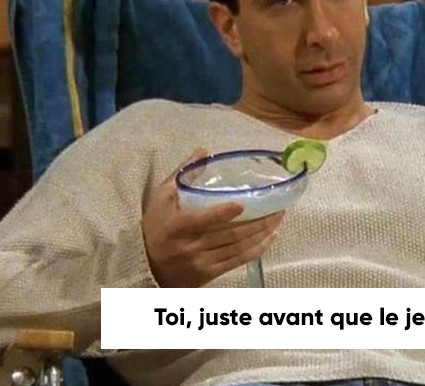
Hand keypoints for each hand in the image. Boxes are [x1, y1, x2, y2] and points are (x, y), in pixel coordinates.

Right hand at [141, 148, 283, 286]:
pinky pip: (239, 261)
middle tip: (278, 207)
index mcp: (178, 225)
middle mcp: (191, 245)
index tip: (242, 204)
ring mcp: (202, 261)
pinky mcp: (210, 273)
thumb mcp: (161, 199)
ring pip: (238, 247)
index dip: (223, 213)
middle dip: (258, 220)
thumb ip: (184, 174)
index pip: (203, 220)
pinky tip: (270, 237)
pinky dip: (258, 249)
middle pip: (230, 233)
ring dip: (262, 233)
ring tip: (278, 218)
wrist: (146, 268)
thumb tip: (203, 150)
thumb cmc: (155, 228)